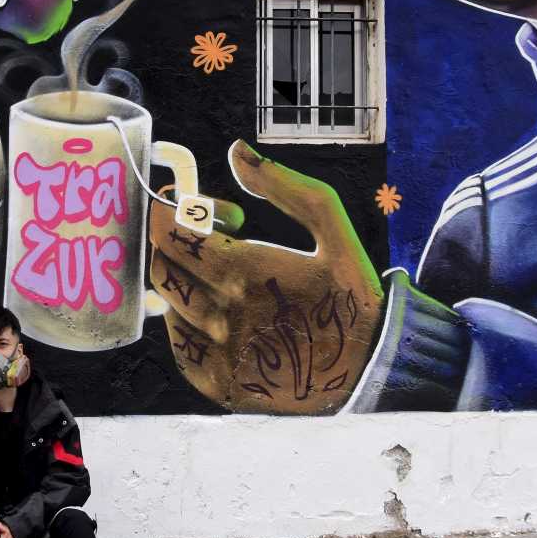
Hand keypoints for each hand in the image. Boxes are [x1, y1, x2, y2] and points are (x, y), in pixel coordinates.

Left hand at [148, 141, 385, 413]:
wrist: (374, 368)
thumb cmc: (352, 294)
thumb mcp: (332, 229)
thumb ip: (284, 187)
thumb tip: (236, 150)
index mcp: (245, 271)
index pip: (170, 231)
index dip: (173, 210)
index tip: (196, 206)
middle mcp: (223, 315)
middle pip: (162, 266)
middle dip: (177, 242)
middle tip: (212, 238)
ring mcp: (219, 355)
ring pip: (169, 306)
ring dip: (186, 282)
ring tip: (224, 279)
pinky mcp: (220, 387)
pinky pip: (180, 347)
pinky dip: (189, 324)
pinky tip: (222, 315)